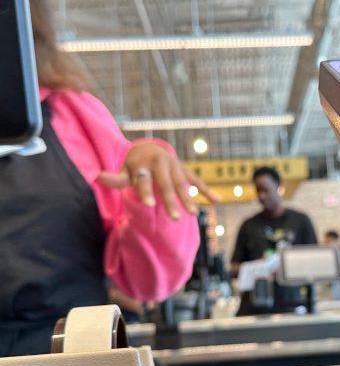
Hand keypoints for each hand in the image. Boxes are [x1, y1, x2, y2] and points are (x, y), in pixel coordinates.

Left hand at [97, 142, 218, 219]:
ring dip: (189, 198)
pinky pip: (197, 181)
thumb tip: (96, 176)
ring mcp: (176, 166)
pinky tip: (217, 201)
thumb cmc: (133, 165)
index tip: (148, 205)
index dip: (146, 192)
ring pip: (183, 184)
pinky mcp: (185, 170)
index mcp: (145, 163)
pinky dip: (207, 191)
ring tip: (193, 214)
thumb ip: (114, 177)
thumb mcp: (123, 170)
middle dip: (171, 201)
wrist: (149, 148)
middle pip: (167, 184)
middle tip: (175, 218)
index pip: (145, 180)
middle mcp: (162, 163)